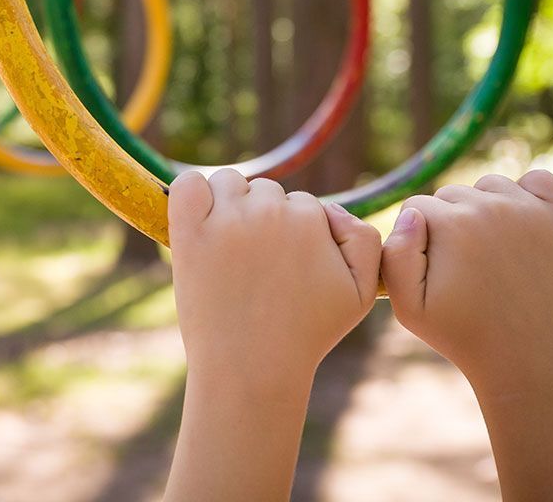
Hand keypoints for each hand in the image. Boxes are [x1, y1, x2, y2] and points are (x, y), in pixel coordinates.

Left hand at [168, 169, 380, 390]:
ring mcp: (225, 220)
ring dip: (229, 205)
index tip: (285, 267)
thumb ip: (365, 240)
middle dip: (263, 218)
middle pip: (265, 191)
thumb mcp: (360, 292)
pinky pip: (187, 184)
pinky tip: (198, 219)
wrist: (252, 370)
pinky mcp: (189, 233)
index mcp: (309, 219)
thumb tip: (331, 208)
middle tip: (257, 265)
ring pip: (228, 183)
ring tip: (229, 249)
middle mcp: (267, 211)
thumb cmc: (306, 333)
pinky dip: (191, 191)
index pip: (301, 204)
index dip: (294, 234)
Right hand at [380, 170, 552, 392]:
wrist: (528, 361)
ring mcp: (531, 209)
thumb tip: (410, 214)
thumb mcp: (408, 306)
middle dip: (450, 223)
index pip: (417, 206)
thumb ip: (394, 255)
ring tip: (491, 252)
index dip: (419, 239)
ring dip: (485, 207)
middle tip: (465, 267)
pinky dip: (529, 194)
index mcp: (452, 224)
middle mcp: (492, 207)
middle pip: (452, 194)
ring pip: (490, 185)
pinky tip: (522, 226)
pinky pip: (538, 179)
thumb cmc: (462, 335)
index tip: (435, 270)